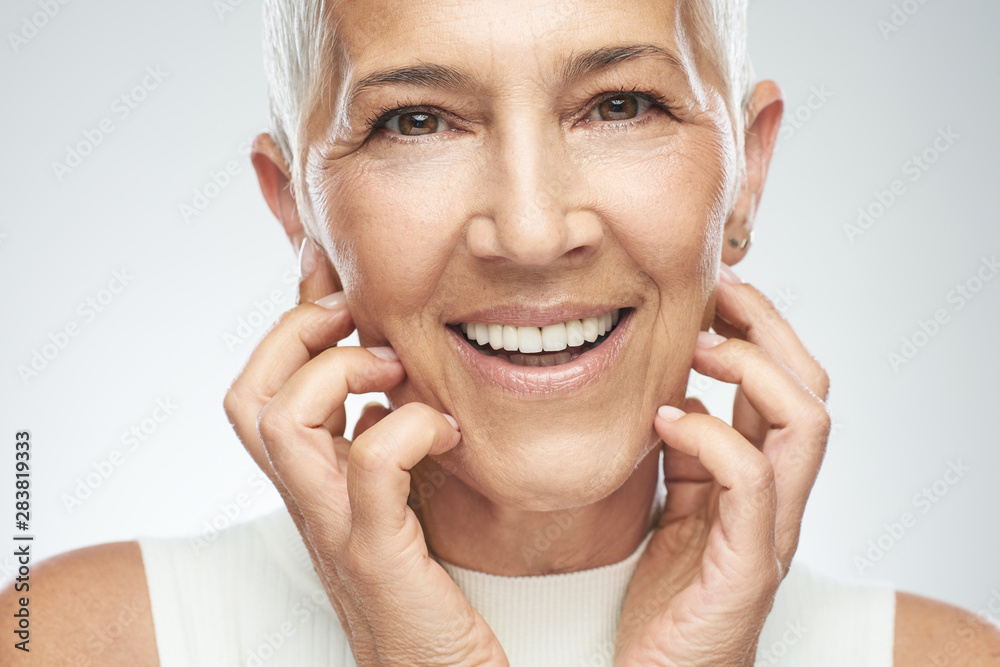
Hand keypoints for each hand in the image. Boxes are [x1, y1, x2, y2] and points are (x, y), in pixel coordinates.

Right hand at [223, 238, 507, 666]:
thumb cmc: (435, 591)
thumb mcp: (403, 497)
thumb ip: (385, 437)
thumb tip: (387, 377)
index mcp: (314, 482)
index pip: (266, 383)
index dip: (292, 314)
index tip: (329, 265)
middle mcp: (309, 501)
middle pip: (248, 395)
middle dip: (296, 332)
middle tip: (359, 319)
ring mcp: (335, 528)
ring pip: (281, 420)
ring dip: (340, 371)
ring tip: (396, 371)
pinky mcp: (377, 555)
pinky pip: (368, 466)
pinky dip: (406, 428)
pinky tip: (447, 433)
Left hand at [614, 265, 830, 666]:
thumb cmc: (665, 602)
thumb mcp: (674, 509)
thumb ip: (685, 455)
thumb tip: (672, 391)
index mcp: (760, 483)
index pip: (787, 384)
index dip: (759, 328)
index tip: (712, 292)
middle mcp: (779, 501)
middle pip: (811, 387)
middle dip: (767, 326)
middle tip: (716, 294)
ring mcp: (771, 532)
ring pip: (805, 423)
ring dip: (752, 366)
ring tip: (698, 346)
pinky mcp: (748, 567)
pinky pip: (751, 480)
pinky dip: (712, 434)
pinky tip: (666, 421)